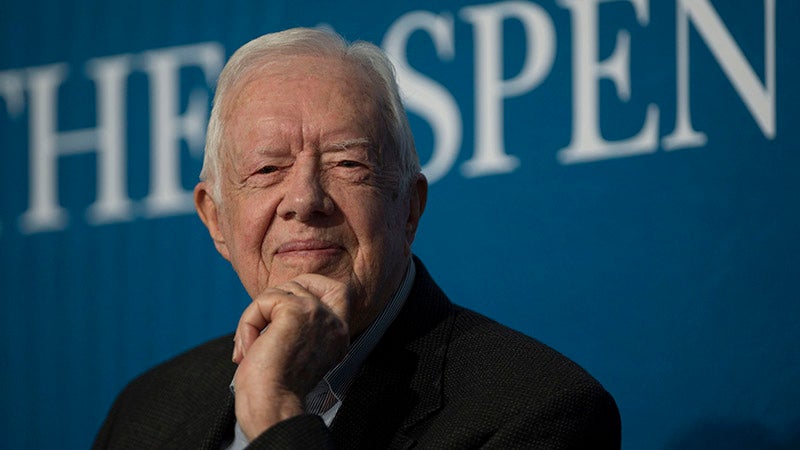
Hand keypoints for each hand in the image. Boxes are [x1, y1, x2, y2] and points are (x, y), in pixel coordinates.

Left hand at [231, 274, 350, 439]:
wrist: (272, 405)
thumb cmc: (276, 387)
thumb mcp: (296, 349)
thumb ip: (299, 324)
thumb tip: (276, 299)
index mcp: (339, 334)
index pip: (338, 290)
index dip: (311, 286)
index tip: (283, 306)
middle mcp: (334, 322)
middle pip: (298, 286)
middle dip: (270, 305)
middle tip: (257, 337)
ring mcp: (318, 313)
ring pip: (277, 293)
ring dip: (255, 319)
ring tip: (251, 348)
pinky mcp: (297, 311)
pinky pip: (263, 301)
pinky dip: (248, 323)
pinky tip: (250, 348)